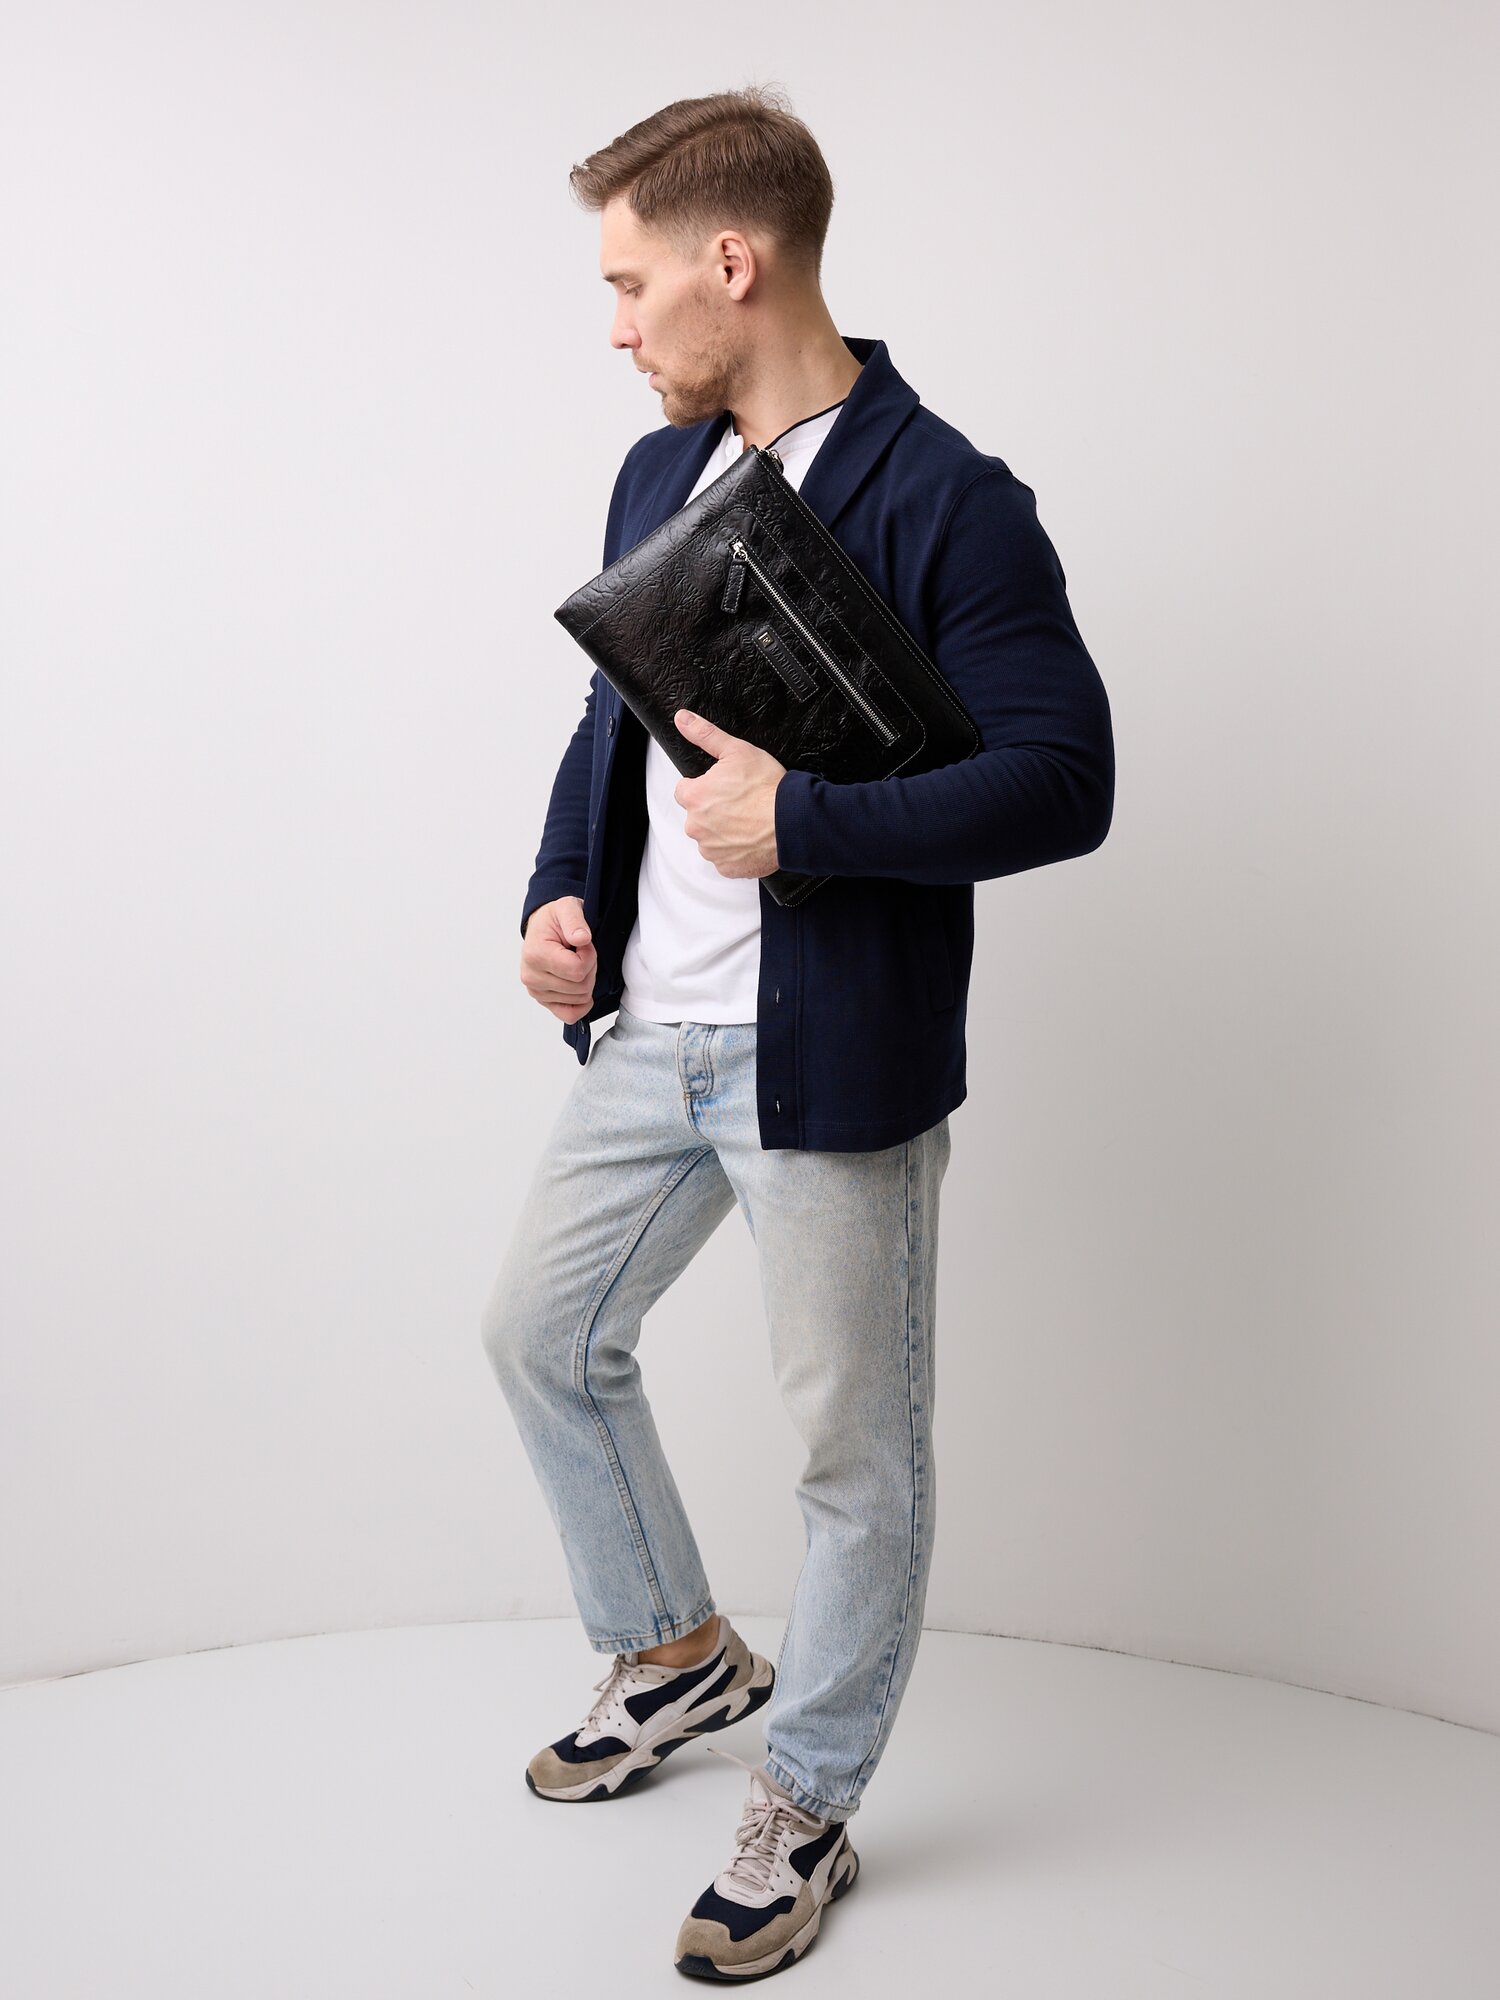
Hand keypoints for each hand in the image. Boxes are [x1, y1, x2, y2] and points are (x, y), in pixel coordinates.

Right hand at [520, 895, 596, 1021]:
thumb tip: (582, 938)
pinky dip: (580, 1004)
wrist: (543, 928)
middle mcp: (532, 977)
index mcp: (535, 955)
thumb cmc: (555, 919)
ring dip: (585, 981)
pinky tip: (579, 986)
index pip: (577, 970)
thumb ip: (575, 920)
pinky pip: (570, 1015)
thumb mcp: (567, 907)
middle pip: (581, 987)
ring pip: (580, 999)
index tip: (582, 943)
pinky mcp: (544, 1002)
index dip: (589, 956)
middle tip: (579, 952)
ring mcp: (537, 992)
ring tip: (573, 962)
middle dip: (589, 969)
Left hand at [672, 709, 784, 877]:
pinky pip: (726, 859)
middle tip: (740, 804)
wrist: (792, 820)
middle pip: (698, 816)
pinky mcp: (727, 867)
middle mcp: (696, 826)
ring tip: (749, 821)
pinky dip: (736, 851)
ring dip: (724, 831)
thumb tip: (683, 719)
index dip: (704, 786)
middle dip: (714, 810)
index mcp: (694, 798)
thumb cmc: (767, 787)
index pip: (685, 790)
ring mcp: (711, 850)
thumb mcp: (737, 751)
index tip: (722, 787)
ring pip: (711, 838)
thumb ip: (705, 735)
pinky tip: (752, 838)